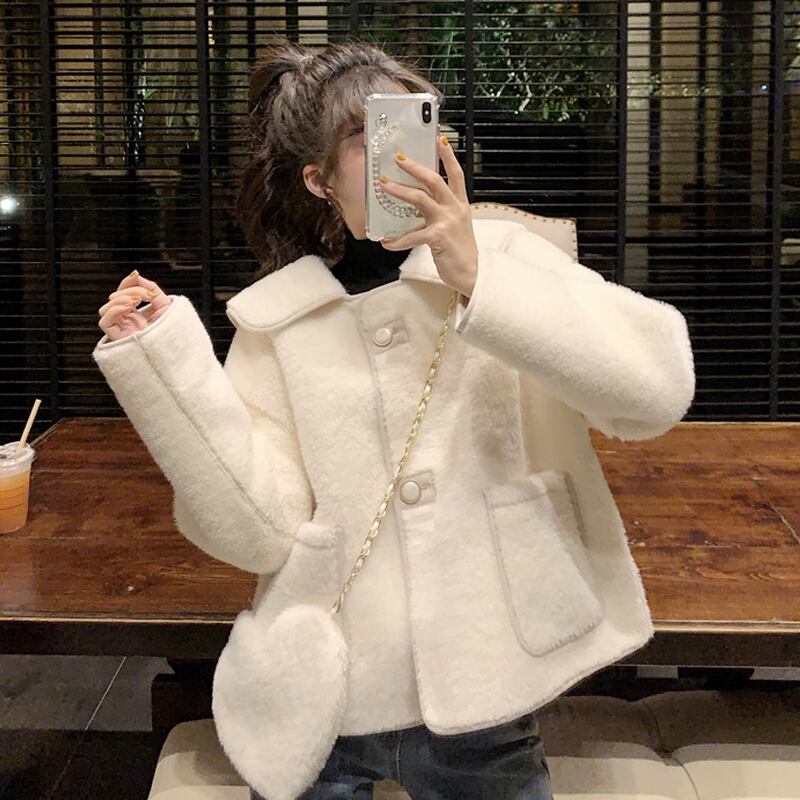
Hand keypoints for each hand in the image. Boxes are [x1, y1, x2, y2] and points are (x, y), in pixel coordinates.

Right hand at [97, 271, 171, 341]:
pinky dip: (114, 310)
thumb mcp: (163, 302)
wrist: (178, 345)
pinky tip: (129, 307)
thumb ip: (149, 287)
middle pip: (114, 299)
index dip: (126, 283)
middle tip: (148, 295)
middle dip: (130, 291)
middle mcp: (126, 322)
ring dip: (120, 299)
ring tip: (137, 301)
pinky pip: (104, 322)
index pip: (122, 294)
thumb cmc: (172, 328)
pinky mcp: (119, 338)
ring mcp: (122, 330)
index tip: (136, 276)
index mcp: (136, 315)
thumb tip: (135, 275)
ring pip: (105, 309)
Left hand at [378, 135, 477, 296]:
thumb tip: (419, 204)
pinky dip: (398, 240)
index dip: (448, 156)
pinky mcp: (437, 237)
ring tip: (384, 185)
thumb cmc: (460, 251)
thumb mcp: (456, 226)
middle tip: (399, 158)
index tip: (440, 138)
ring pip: (420, 199)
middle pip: (435, 180)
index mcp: (461, 205)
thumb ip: (442, 213)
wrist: (471, 274)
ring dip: (400, 191)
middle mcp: (455, 209)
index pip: (457, 174)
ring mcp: (447, 222)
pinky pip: (412, 236)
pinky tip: (386, 243)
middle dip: (415, 167)